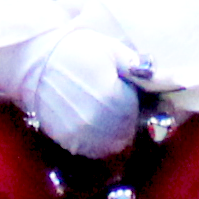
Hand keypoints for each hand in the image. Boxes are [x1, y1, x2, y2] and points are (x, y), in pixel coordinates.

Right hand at [0, 21, 143, 159]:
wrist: (35, 60)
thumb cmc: (76, 50)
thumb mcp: (111, 49)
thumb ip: (137, 66)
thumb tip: (162, 76)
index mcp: (114, 99)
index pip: (140, 115)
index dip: (136, 104)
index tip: (126, 93)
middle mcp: (98, 122)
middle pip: (127, 133)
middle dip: (126, 121)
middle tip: (115, 104)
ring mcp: (81, 134)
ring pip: (110, 146)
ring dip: (112, 135)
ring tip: (103, 115)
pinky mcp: (66, 140)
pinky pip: (90, 149)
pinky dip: (94, 141)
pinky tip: (89, 124)